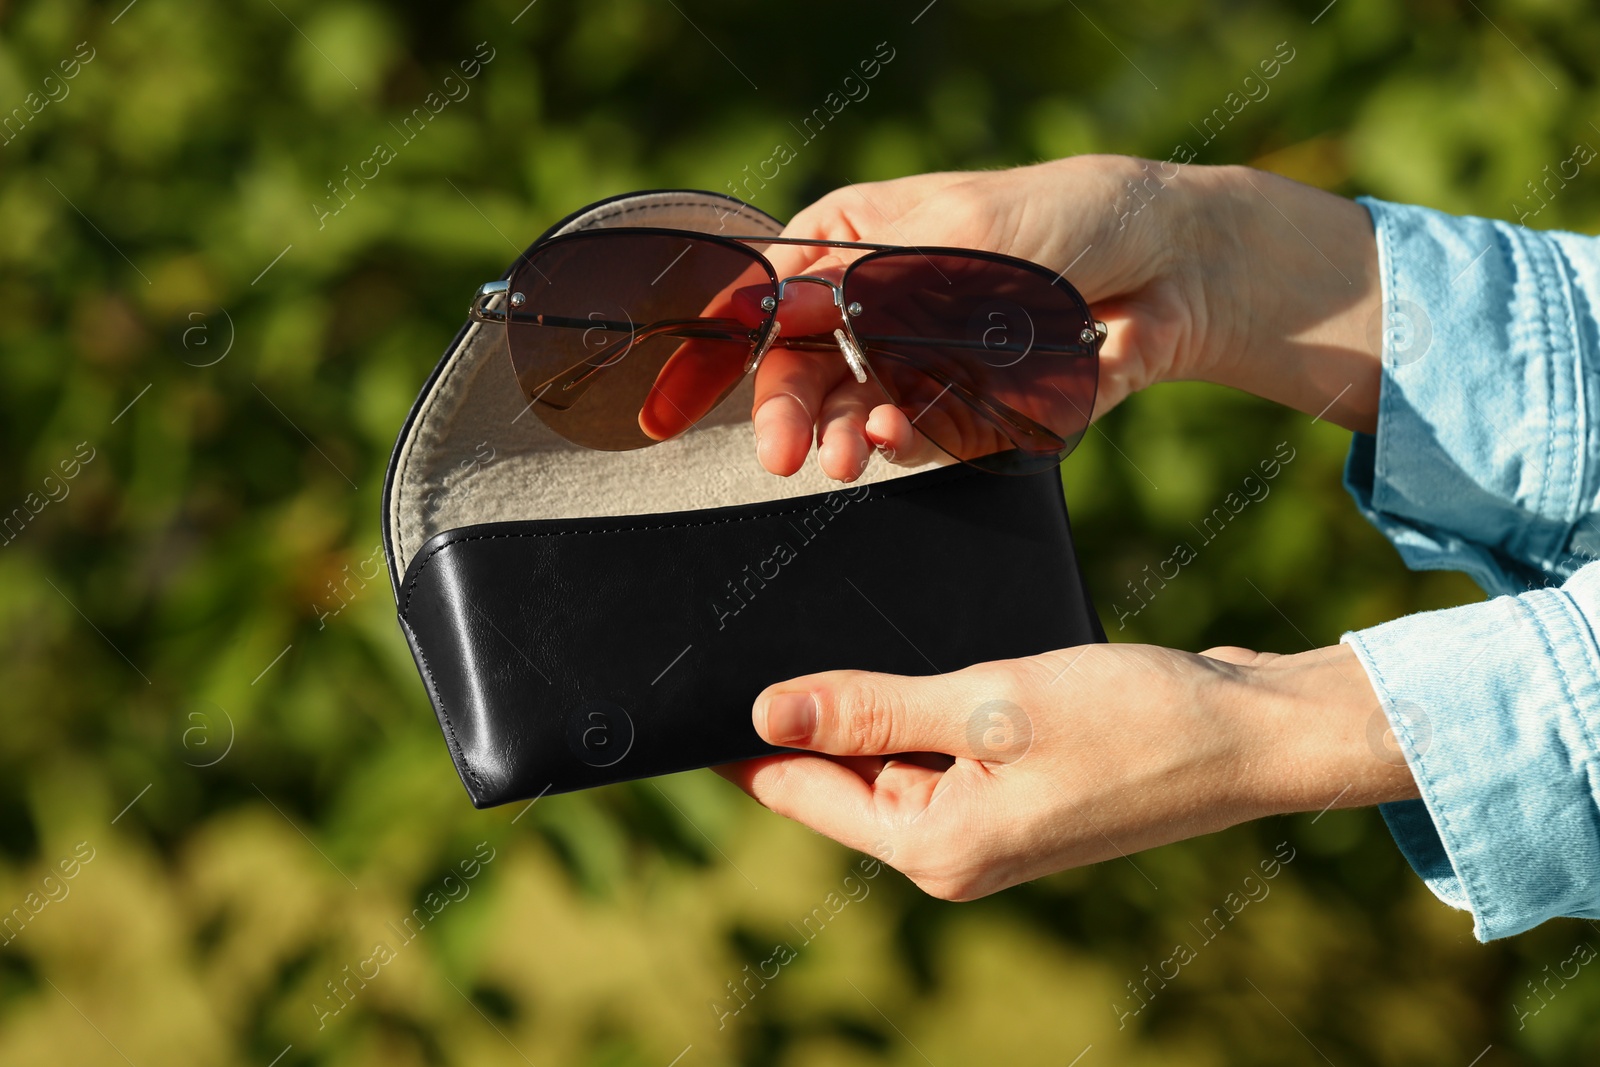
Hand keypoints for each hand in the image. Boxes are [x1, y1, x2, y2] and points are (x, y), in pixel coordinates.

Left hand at [716, 642, 1416, 899]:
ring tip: (838, 621)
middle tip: (760, 619)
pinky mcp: (1013, 784)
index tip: (688, 687)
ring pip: (887, 750)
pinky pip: (936, 739)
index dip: (738, 739)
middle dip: (805, 705)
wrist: (1250, 732)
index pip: (798, 791)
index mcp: (934, 847)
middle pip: (837, 772)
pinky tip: (915, 648)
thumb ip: (872, 708)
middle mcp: (950, 846)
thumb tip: (764, 711)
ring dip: (867, 695)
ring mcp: (984, 818)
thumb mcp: (989, 704)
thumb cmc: (1137, 722)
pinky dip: (918, 696)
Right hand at [748, 156, 1383, 480]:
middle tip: (784, 456)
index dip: (734, 351)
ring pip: (854, 412)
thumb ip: (870, 283)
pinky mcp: (960, 406)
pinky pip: (917, 437)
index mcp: (857, 240)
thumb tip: (781, 309)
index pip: (774, 297)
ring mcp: (916, 359)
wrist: (1171, 272)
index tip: (692, 408)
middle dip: (792, 413)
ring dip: (847, 435)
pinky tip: (899, 439)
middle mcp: (876, 303)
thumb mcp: (961, 231)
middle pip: (804, 368)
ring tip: (851, 455)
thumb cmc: (1068, 218)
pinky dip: (906, 443)